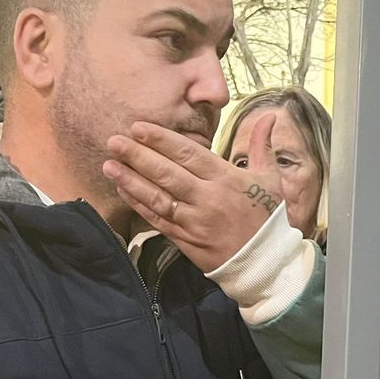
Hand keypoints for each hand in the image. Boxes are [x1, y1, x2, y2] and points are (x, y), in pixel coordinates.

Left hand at [103, 116, 285, 271]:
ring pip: (157, 197)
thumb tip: (269, 116)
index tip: (138, 127)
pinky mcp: (184, 239)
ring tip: (109, 164)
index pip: (188, 154)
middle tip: (113, 141)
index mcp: (226, 179)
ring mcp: (193, 221)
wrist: (264, 262)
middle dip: (138, 155)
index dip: (161, 140)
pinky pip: (157, 219)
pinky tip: (122, 190)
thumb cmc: (266, 218)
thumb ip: (261, 145)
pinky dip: (138, 204)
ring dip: (130, 180)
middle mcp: (207, 198)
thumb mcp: (271, 178)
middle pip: (167, 173)